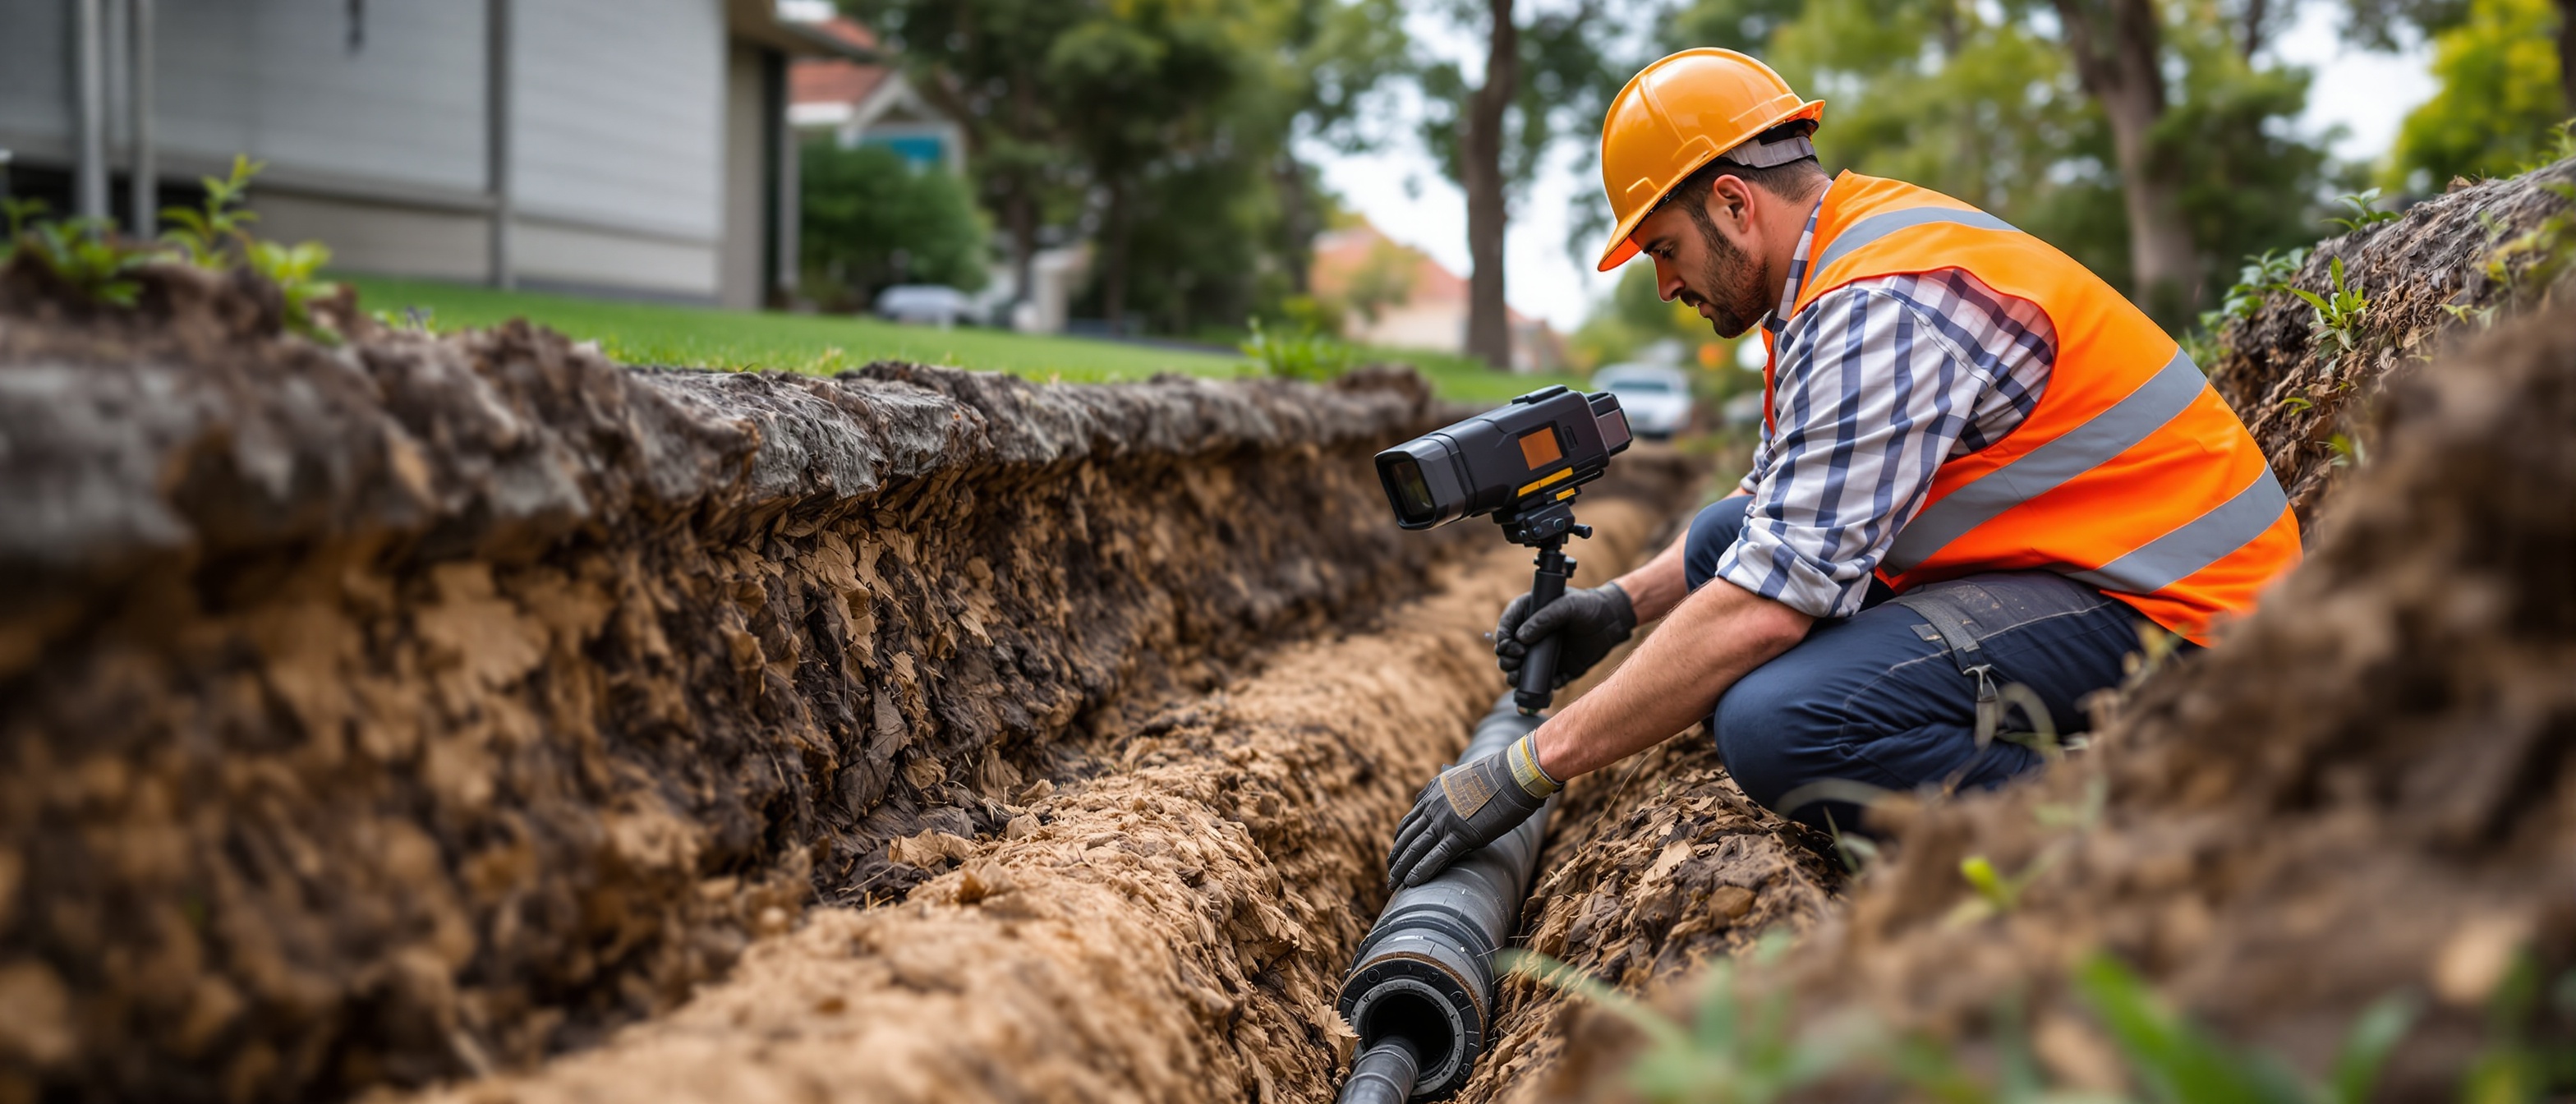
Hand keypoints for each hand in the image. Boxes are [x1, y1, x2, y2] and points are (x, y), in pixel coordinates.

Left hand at [1385, 732, 1557, 887]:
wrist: (1514, 776)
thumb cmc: (1497, 778)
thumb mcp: (1464, 776)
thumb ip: (1450, 784)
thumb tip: (1444, 774)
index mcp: (1433, 793)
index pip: (1409, 821)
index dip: (1400, 840)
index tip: (1395, 853)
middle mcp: (1433, 806)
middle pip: (1407, 837)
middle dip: (1396, 858)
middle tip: (1389, 873)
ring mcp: (1445, 821)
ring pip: (1415, 848)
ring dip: (1402, 868)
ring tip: (1393, 884)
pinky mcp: (1460, 834)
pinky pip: (1435, 856)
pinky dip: (1420, 870)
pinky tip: (1411, 882)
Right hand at [1495, 582, 1635, 686]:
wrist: (1614, 621)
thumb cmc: (1590, 606)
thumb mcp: (1567, 606)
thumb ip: (1544, 619)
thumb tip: (1520, 638)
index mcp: (1529, 614)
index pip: (1506, 627)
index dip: (1502, 639)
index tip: (1510, 648)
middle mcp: (1532, 635)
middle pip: (1508, 652)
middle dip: (1506, 661)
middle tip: (1515, 663)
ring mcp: (1543, 654)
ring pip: (1521, 670)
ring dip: (1516, 678)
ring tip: (1518, 680)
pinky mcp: (1557, 669)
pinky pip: (1544, 683)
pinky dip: (1540, 688)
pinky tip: (1543, 689)